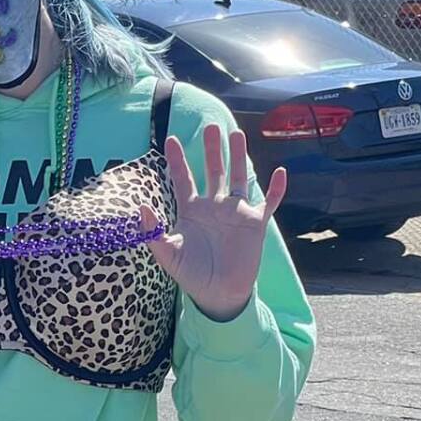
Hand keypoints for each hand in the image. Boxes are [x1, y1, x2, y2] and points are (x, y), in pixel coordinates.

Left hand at [140, 121, 287, 321]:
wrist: (217, 294)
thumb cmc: (191, 274)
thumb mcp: (167, 253)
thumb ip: (152, 232)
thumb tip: (141, 208)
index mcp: (191, 210)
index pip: (183, 179)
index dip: (177, 160)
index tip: (170, 139)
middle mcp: (214, 207)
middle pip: (213, 171)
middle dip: (212, 149)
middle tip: (211, 126)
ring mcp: (235, 213)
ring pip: (238, 178)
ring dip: (238, 157)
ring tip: (237, 134)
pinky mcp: (254, 224)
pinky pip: (268, 202)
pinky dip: (275, 189)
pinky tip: (279, 172)